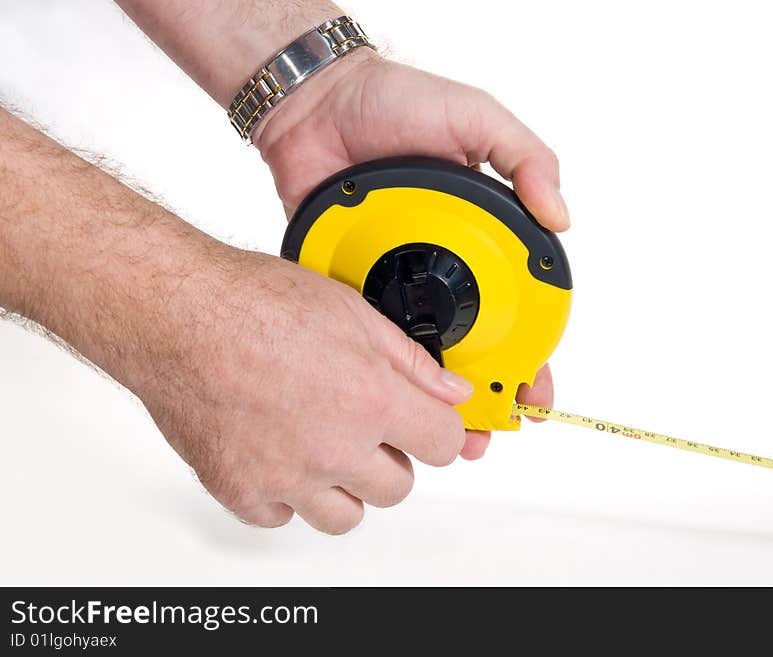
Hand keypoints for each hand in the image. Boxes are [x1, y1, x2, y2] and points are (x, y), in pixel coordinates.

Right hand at [136, 247, 472, 531]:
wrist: (176, 314)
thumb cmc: (252, 303)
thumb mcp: (352, 313)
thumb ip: (412, 362)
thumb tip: (452, 392)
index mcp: (371, 400)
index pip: (444, 445)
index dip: (440, 431)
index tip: (427, 425)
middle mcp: (333, 447)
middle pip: (398, 487)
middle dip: (388, 458)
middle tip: (363, 426)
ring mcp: (286, 477)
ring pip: (345, 516)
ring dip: (343, 486)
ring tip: (321, 444)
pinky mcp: (241, 492)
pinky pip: (282, 518)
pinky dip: (285, 495)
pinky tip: (277, 455)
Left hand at [254, 51, 565, 458]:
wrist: (314, 105)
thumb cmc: (394, 104)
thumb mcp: (474, 118)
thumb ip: (525, 158)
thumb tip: (561, 219)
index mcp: (481, 234)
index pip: (517, 305)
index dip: (531, 351)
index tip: (536, 393)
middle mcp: (441, 263)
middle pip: (474, 343)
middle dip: (489, 394)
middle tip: (494, 430)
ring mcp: (395, 277)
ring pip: (423, 354)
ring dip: (440, 399)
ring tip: (453, 436)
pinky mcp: (353, 282)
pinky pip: (372, 333)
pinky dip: (385, 372)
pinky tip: (396, 403)